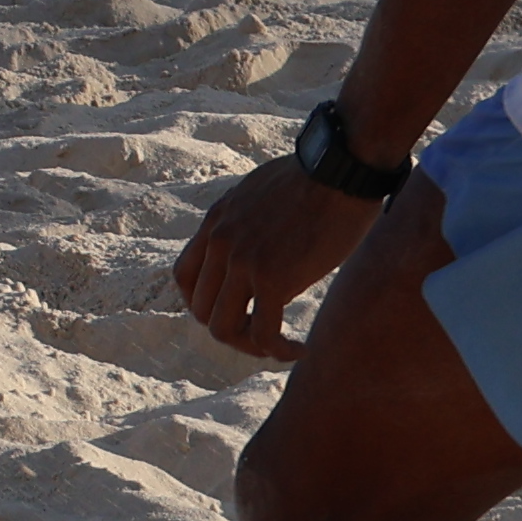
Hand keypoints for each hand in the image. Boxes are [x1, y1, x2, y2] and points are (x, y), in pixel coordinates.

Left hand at [169, 153, 369, 358]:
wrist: (338, 170)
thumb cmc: (313, 180)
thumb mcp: (259, 193)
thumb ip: (245, 220)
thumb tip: (254, 238)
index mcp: (215, 222)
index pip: (184, 277)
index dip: (204, 303)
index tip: (236, 310)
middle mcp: (220, 242)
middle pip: (200, 309)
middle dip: (230, 329)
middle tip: (262, 333)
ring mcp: (242, 261)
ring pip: (223, 329)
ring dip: (250, 346)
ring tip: (279, 346)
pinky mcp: (272, 278)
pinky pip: (264, 335)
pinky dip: (280, 352)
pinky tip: (300, 348)